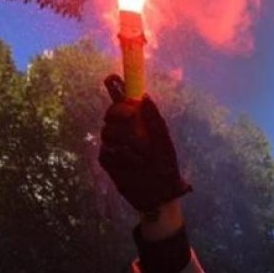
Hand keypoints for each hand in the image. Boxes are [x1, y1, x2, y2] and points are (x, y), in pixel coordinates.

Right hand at [98, 75, 190, 212]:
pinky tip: (133, 164)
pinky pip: (107, 151)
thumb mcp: (164, 142)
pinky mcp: (107, 161)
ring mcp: (113, 145)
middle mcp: (123, 130)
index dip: (115, 86)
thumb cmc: (166, 166)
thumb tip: (144, 96)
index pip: (122, 100)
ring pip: (108, 131)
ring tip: (142, 153)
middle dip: (119, 112)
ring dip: (126, 139)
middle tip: (131, 116)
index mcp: (138, 122)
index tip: (111, 78)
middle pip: (111, 113)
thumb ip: (155, 120)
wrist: (161, 194)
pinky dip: (121, 156)